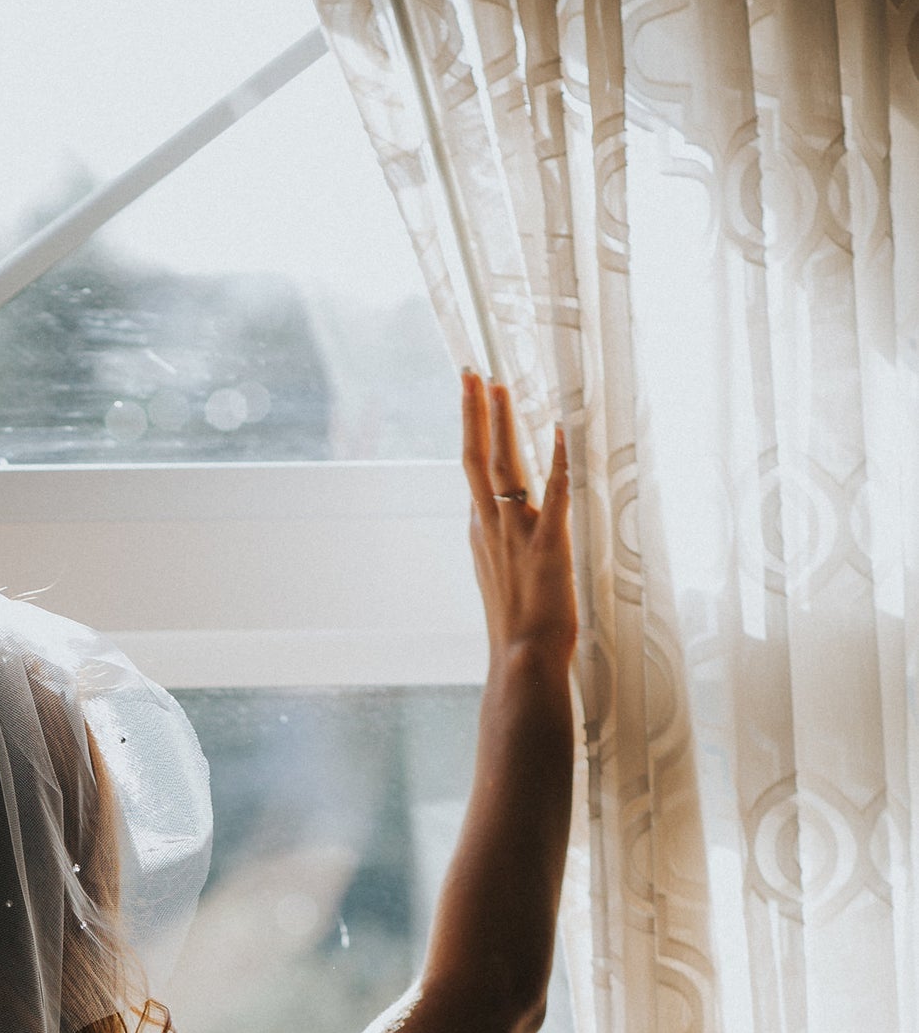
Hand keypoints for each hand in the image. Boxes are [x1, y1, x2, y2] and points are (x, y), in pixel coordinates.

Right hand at [461, 370, 574, 673]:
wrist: (523, 661)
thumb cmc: (519, 632)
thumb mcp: (501, 581)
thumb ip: (500, 549)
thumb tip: (500, 531)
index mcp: (482, 535)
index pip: (474, 473)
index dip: (472, 432)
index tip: (472, 398)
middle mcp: (492, 528)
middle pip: (476, 458)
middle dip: (473, 412)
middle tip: (472, 371)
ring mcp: (517, 535)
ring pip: (505, 467)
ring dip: (502, 423)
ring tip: (499, 385)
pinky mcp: (548, 546)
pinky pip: (553, 494)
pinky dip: (557, 461)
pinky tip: (560, 430)